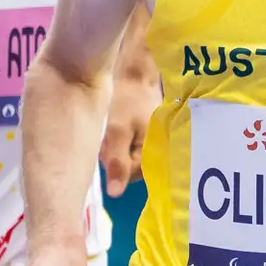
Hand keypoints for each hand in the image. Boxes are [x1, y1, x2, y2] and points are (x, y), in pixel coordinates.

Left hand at [101, 80, 156, 194]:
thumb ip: (117, 162)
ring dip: (116, 147)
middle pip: (131, 167)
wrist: (136, 71)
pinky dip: (121, 139)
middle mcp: (159, 150)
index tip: (105, 148)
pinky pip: (132, 145)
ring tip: (110, 128)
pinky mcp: (148, 132)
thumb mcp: (118, 130)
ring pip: (129, 156)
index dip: (115, 166)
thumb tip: (115, 194)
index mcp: (156, 153)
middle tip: (107, 136)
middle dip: (115, 156)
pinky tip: (115, 126)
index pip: (132, 176)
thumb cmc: (128, 99)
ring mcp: (154, 141)